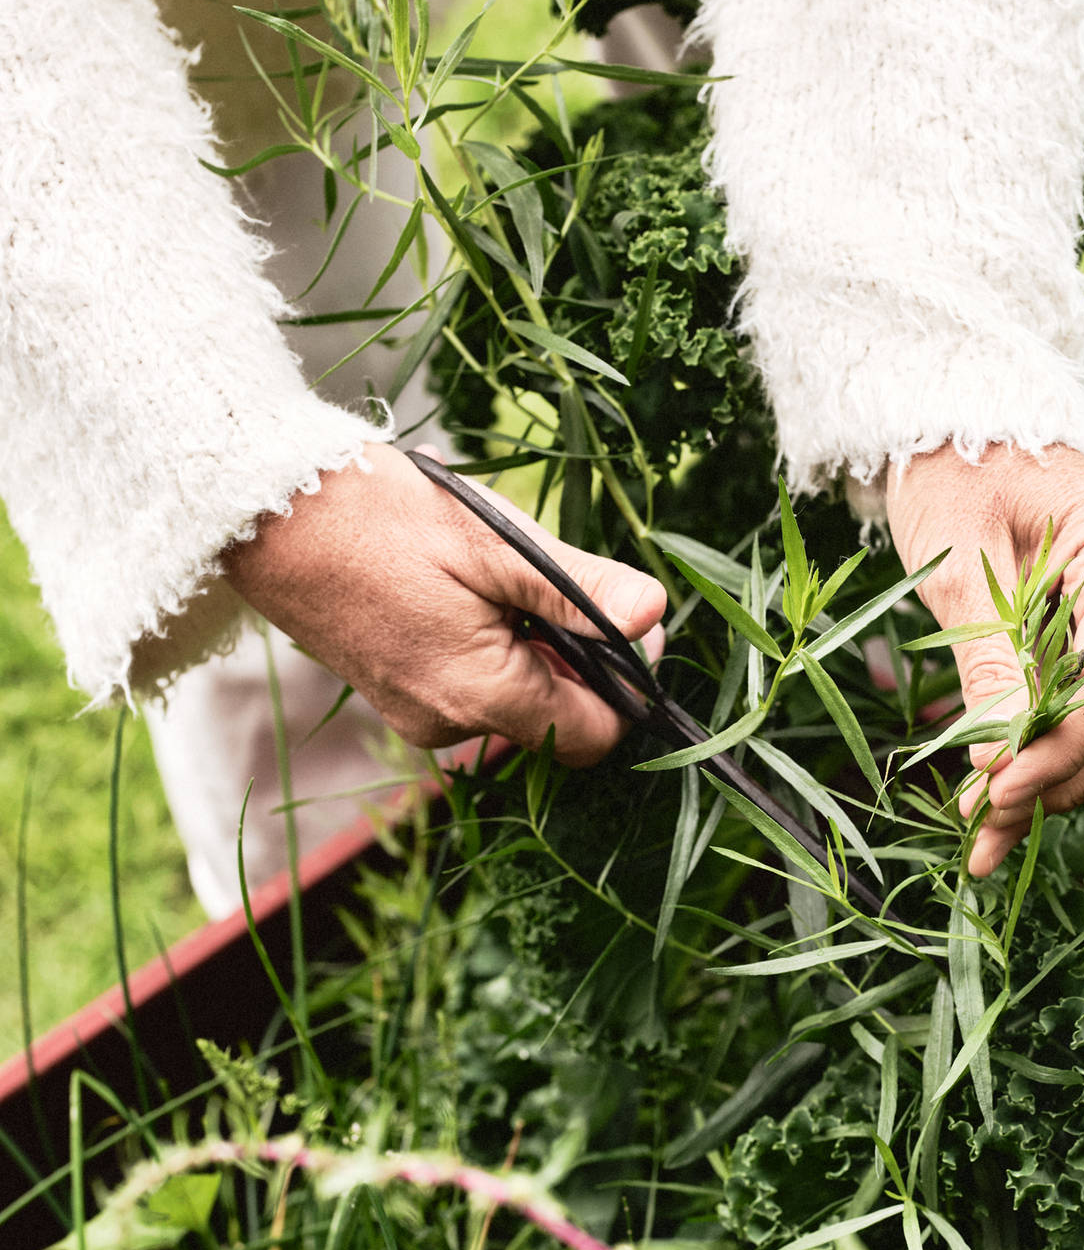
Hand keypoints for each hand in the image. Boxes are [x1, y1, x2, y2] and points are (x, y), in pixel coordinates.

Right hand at [223, 443, 666, 764]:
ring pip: (518, 703)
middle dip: (578, 660)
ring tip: (496, 580)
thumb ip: (579, 589)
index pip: (598, 735)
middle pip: (560, 720)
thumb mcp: (495, 542)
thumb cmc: (379, 518)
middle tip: (551, 583)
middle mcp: (450, 726)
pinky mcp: (397, 697)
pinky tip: (463, 593)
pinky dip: (490, 649)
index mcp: (483, 695)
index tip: (620, 620)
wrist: (265, 514)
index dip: (626, 682)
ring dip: (532, 649)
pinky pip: (474, 690)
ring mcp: (418, 716)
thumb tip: (653, 615)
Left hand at [886, 442, 1083, 877]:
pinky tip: (995, 798)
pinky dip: (1045, 760)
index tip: (997, 788)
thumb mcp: (958, 565)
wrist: (949, 424)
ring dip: (1056, 782)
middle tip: (983, 825)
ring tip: (981, 827)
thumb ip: (988, 660)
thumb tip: (1000, 758)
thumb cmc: (952, 472)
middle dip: (1063, 777)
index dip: (1062, 746)